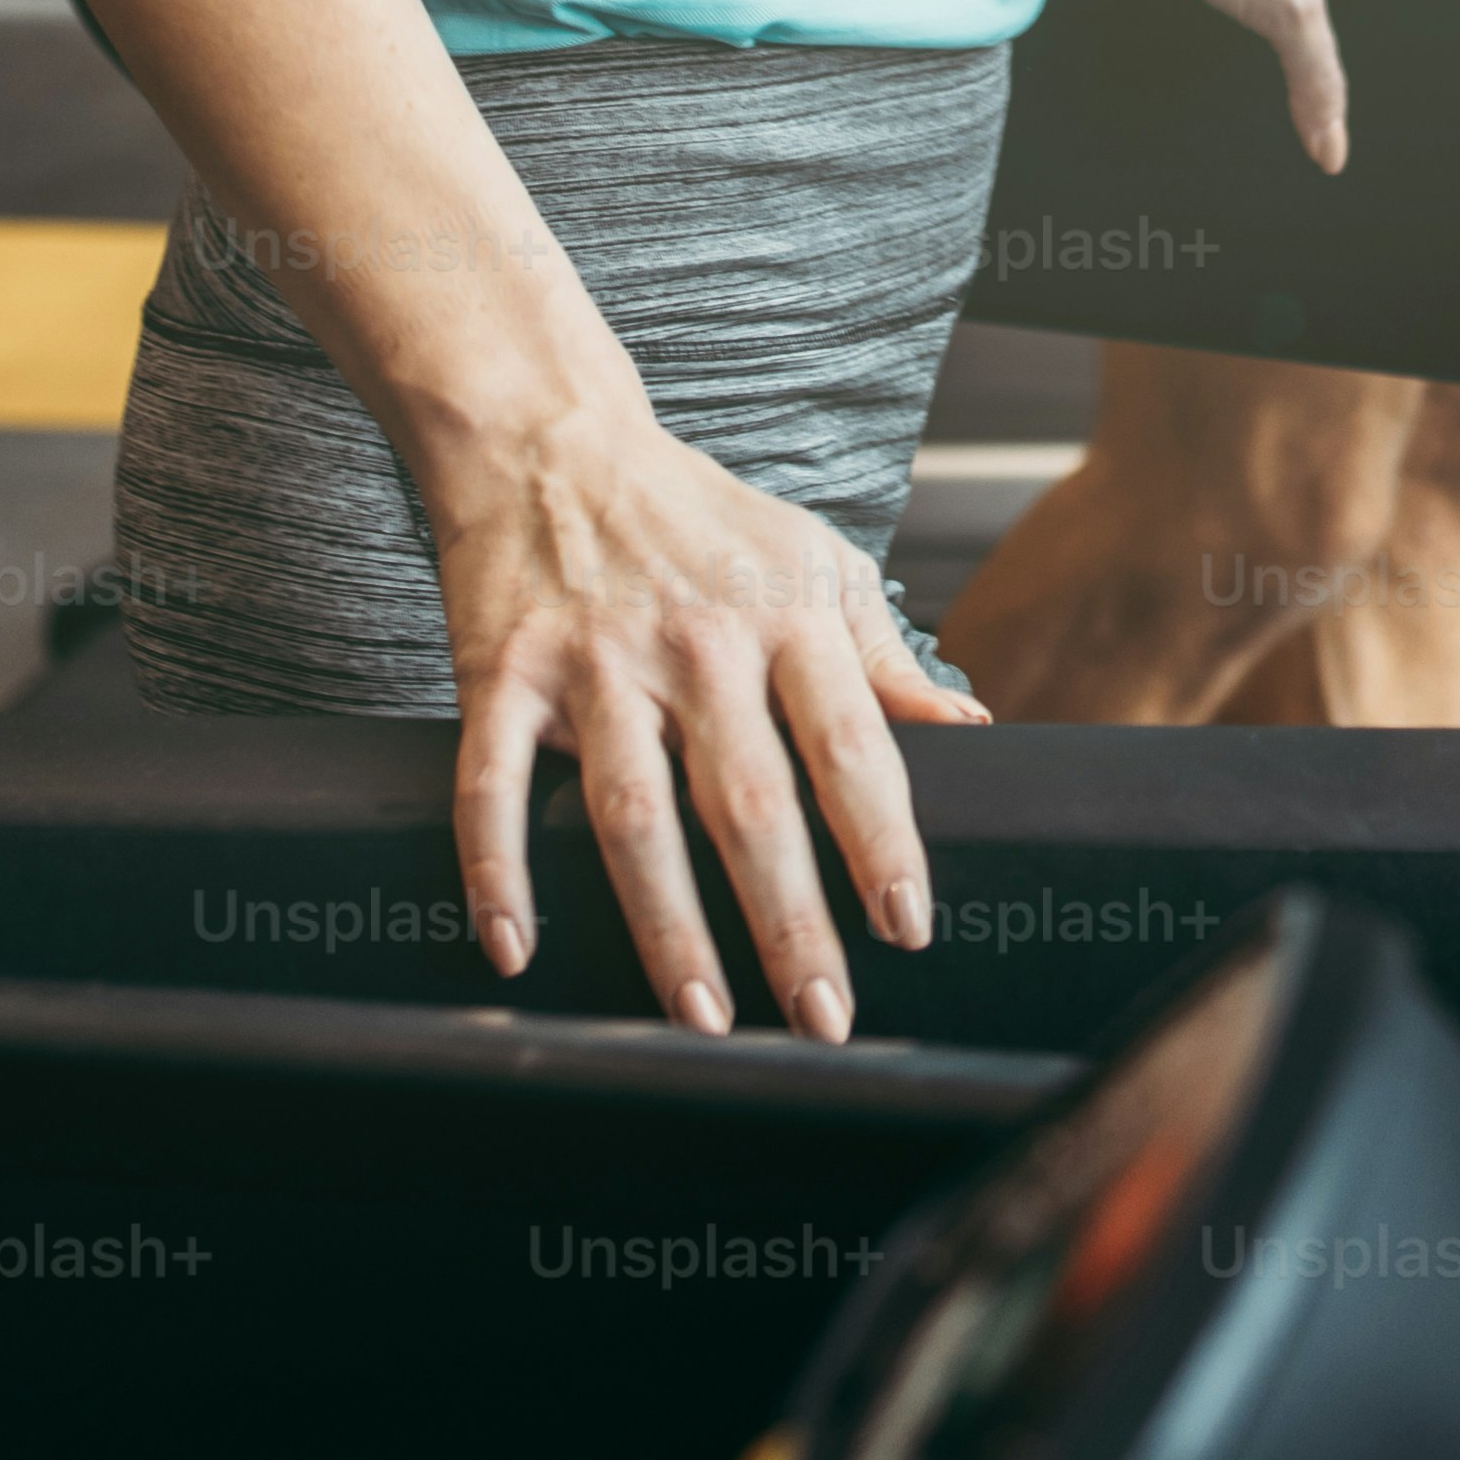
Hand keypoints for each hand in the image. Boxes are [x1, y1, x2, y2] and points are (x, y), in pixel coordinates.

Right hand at [429, 399, 975, 1035]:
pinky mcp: (503, 671)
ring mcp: (596, 661)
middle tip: (823, 1021)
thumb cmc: (698, 517)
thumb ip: (883, 654)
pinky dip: (495, 870)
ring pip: (634, 816)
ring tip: (702, 1015)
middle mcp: (698, 643)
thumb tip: (968, 729)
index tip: (907, 930)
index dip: (883, 844)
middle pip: (750, 804)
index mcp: (787, 616)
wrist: (552, 438)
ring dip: (667, 926)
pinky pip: (491, 786)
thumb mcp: (814, 561)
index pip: (851, 748)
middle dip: (792, 921)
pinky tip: (514, 950)